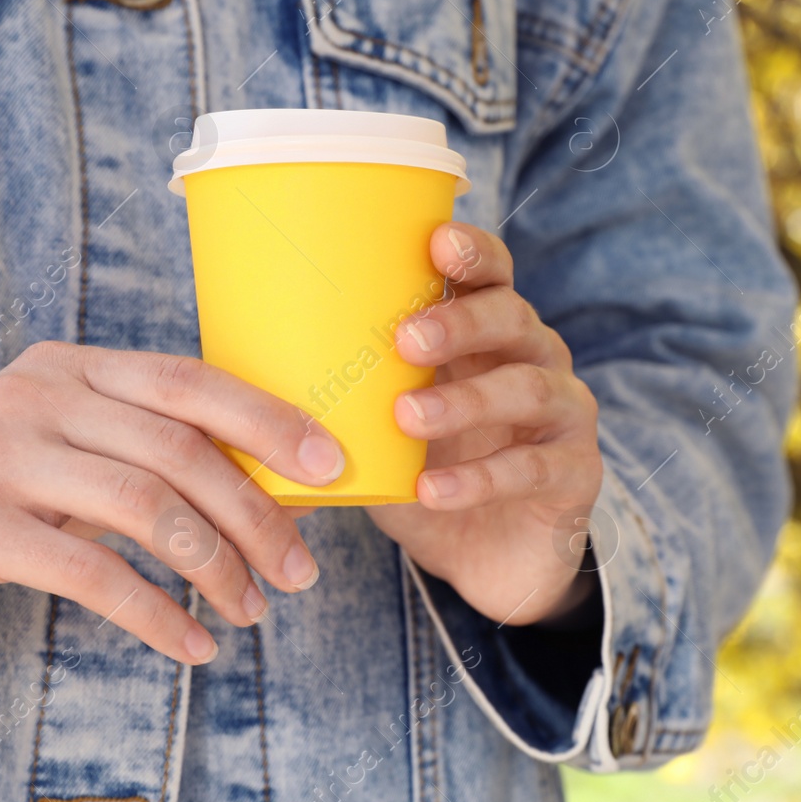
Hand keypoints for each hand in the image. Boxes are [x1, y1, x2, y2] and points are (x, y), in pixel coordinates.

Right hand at [0, 342, 342, 664]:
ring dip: (216, 566)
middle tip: (299, 573)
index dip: (268, 420)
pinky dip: (155, 612)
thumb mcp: (62, 445)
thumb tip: (269, 483)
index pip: (190, 380)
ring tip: (252, 612)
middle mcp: (38, 395)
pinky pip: (91, 572)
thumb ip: (141, 444)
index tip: (332, 466)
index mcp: (73, 366)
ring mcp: (0, 454)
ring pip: (144, 506)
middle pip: (179, 448)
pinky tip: (192, 643)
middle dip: (257, 514)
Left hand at [365, 223, 603, 627]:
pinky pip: (535, 467)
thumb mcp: (375, 427)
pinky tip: (432, 492)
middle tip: (403, 340)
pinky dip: (482, 478)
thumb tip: (225, 381)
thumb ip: (329, 396)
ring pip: (529, 388)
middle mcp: (533, 358)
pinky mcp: (576, 473)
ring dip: (465, 399)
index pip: (490, 272)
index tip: (434, 243)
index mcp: (486, 331)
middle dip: (460, 321)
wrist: (488, 558)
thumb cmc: (424, 469)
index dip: (471, 251)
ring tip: (406, 417)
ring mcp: (563, 414)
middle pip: (513, 317)